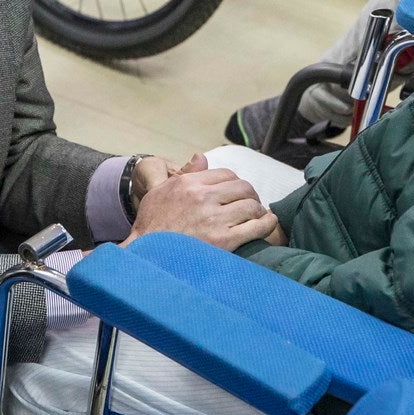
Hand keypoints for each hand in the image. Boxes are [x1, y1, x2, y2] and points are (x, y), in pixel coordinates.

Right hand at [127, 153, 277, 251]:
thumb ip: (184, 174)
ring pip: (251, 206)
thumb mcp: (159, 192)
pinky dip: (266, 225)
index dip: (235, 184)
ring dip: (258, 211)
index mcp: (189, 183)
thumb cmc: (150, 226)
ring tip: (257, 218)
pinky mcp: (223, 241)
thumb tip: (201, 157)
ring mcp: (214, 219)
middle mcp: (203, 197)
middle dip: (250, 196)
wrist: (146, 256)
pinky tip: (267, 225)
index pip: (226, 174)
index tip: (237, 194)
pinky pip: (256, 227)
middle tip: (250, 206)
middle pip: (242, 188)